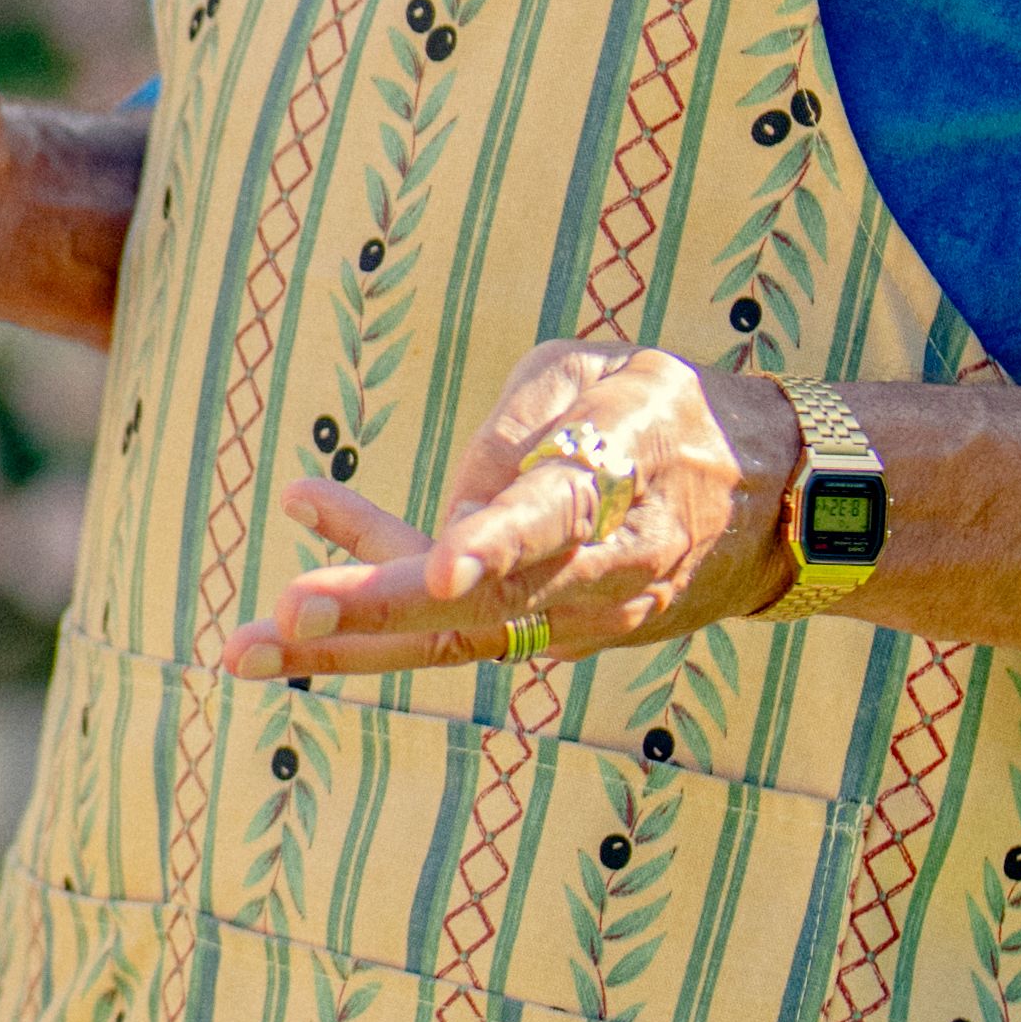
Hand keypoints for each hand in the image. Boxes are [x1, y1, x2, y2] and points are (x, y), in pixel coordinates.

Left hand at [214, 339, 800, 679]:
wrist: (779, 505)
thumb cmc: (677, 416)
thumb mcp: (618, 374)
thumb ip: (529, 421)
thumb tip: (455, 502)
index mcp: (626, 496)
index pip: (554, 525)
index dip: (494, 546)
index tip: (439, 569)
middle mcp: (599, 578)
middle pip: (483, 609)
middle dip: (377, 613)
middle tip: (284, 615)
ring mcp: (574, 623)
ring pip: (454, 640)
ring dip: (350, 643)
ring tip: (242, 647)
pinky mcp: (551, 635)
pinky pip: (455, 623)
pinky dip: (377, 585)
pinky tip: (307, 503)